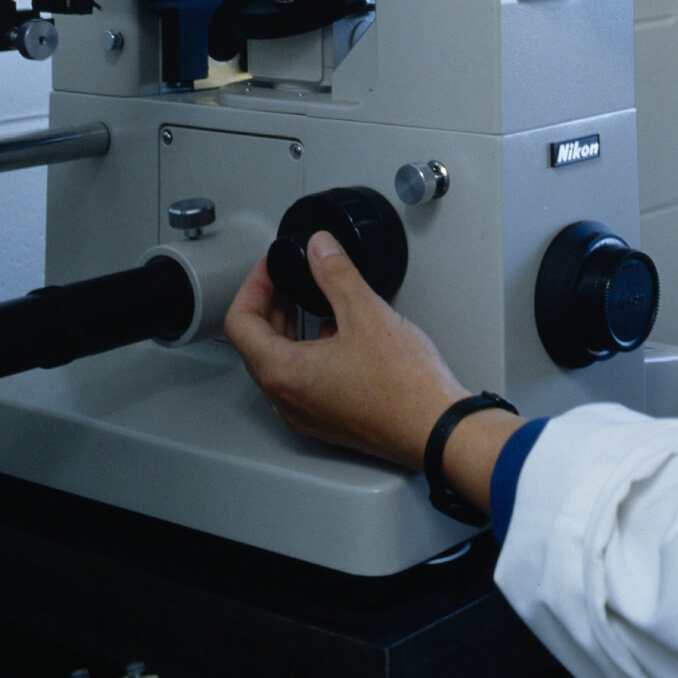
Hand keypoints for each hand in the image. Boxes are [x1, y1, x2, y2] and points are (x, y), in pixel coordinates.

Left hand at [223, 233, 467, 470]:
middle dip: (269, 305)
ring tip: (310, 301)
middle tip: (287, 279)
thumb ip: (335, 273)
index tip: (270, 269)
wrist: (438, 429)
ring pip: (279, 365)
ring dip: (288, 329)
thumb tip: (319, 248)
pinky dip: (308, 352)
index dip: (253, 287)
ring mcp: (307, 415)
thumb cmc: (404, 386)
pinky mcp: (330, 421)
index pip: (240, 323)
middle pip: (255, 345)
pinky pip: (303, 382)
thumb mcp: (366, 314)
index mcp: (283, 373)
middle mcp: (287, 400)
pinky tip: (337, 334)